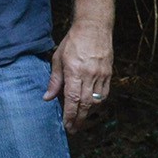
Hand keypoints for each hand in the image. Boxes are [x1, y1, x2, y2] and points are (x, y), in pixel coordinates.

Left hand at [45, 19, 113, 133]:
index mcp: (75, 71)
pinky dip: (98, 104)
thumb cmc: (73, 41)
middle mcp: (90, 75)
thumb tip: (48, 98)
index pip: (72, 99)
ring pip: (96, 101)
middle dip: (79, 120)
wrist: (94, 26)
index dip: (70, 115)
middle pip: (85, 104)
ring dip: (88, 114)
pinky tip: (91, 108)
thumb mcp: (58, 58)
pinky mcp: (109, 73)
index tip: (66, 125)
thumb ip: (55, 80)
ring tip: (80, 122)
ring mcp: (101, 75)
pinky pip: (105, 94)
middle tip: (73, 130)